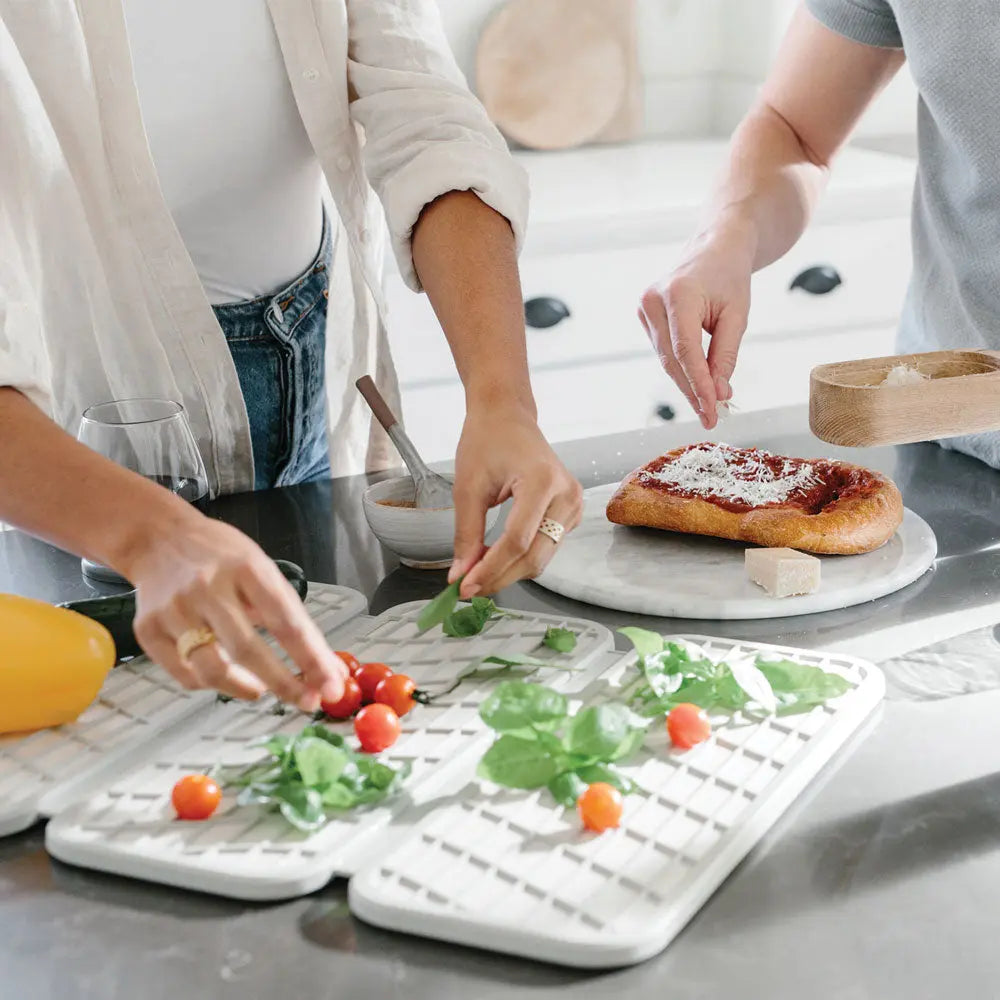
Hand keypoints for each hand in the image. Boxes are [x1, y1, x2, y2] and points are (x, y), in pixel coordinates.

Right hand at [125, 513, 346, 709]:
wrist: (158, 538)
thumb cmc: (218, 556)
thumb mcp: (261, 567)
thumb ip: (287, 612)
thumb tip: (322, 663)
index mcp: (245, 568)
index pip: (286, 621)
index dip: (312, 659)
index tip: (331, 685)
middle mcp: (207, 587)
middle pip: (248, 650)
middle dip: (284, 684)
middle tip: (306, 701)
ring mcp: (174, 610)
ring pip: (212, 669)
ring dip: (245, 688)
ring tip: (261, 688)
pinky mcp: (148, 629)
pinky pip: (186, 675)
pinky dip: (211, 684)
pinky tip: (225, 674)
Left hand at [448, 403, 582, 596]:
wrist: (507, 417)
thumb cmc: (487, 441)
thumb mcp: (468, 487)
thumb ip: (466, 535)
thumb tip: (460, 575)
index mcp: (542, 481)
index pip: (517, 541)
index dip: (490, 569)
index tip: (463, 587)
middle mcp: (567, 495)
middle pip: (534, 556)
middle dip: (499, 577)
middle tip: (466, 588)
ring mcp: (573, 504)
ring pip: (542, 557)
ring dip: (509, 571)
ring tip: (477, 574)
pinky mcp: (571, 512)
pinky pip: (547, 547)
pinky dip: (521, 559)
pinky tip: (496, 559)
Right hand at [639, 221, 754, 428]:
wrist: (715, 248)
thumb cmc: (729, 277)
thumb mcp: (737, 315)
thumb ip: (725, 355)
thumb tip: (719, 393)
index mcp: (678, 294)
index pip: (686, 351)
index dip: (699, 385)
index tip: (713, 410)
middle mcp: (653, 301)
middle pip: (672, 360)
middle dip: (693, 391)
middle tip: (712, 417)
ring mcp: (644, 307)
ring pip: (666, 359)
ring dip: (687, 383)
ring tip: (708, 406)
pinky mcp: (644, 315)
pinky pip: (664, 351)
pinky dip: (681, 369)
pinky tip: (697, 384)